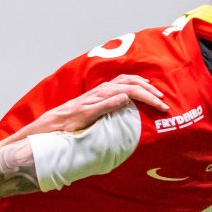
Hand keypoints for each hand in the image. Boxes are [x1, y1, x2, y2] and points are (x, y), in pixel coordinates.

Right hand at [30, 74, 167, 134]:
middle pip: (126, 83)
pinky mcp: (82, 113)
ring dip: (139, 93)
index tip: (159, 94)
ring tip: (155, 99)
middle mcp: (96, 93)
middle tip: (163, 99)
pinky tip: (125, 99)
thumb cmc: (68, 124)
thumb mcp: (92, 115)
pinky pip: (99, 105)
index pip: (125, 82)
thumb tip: (126, 105)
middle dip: (148, 89)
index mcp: (100, 93)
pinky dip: (112, 101)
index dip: (143, 85)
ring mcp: (89, 102)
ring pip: (117, 90)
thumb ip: (106, 109)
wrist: (47, 129)